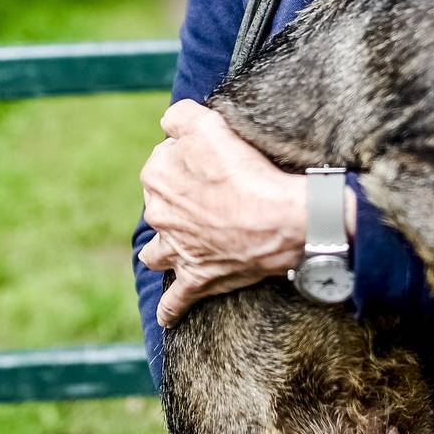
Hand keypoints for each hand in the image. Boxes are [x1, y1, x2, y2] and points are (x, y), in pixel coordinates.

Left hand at [137, 100, 304, 327]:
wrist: (278, 219)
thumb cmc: (247, 171)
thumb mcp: (211, 125)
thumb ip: (180, 117)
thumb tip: (168, 122)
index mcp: (157, 177)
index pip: (162, 161)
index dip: (187, 158)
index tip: (211, 161)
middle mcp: (159, 215)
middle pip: (159, 205)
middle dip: (174, 202)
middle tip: (207, 198)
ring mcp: (176, 250)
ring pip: (156, 253)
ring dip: (162, 251)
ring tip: (172, 250)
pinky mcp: (197, 279)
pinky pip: (175, 301)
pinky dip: (171, 309)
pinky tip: (167, 316)